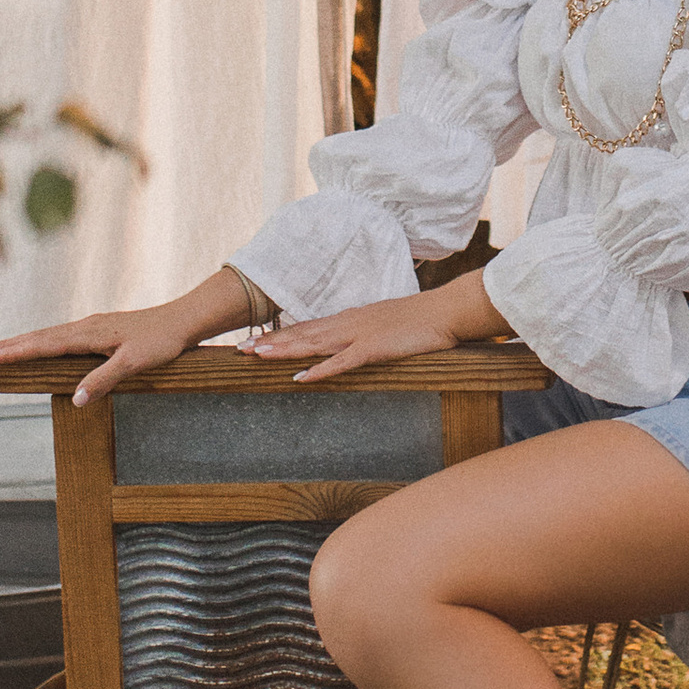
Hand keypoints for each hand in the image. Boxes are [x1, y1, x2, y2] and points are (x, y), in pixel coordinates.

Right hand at [0, 299, 204, 407]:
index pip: (46, 344)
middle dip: (14, 344)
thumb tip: (75, 400)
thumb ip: (103, 380)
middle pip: (43, 336)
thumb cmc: (160, 342)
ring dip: (27, 340)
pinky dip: (46, 339)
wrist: (181, 321)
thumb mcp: (132, 365)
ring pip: (52, 333)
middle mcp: (87, 326)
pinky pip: (65, 334)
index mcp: (90, 334)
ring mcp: (94, 326)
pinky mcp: (102, 328)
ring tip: (5, 346)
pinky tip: (44, 344)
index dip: (19, 351)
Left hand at [250, 290, 478, 385]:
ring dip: (284, 351)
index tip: (257, 341)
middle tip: (241, 350)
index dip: (281, 335)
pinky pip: (341, 362)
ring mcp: (359, 335)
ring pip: (313, 344)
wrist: (447, 311)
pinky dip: (319, 370)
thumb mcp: (388, 325)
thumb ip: (368, 333)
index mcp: (351, 319)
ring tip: (258, 357)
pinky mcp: (374, 348)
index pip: (308, 327)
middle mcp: (349, 324)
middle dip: (271, 342)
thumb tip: (355, 343)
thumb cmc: (422, 320)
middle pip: (302, 334)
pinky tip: (300, 377)